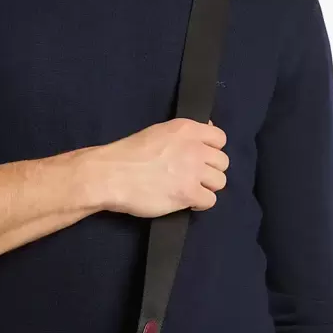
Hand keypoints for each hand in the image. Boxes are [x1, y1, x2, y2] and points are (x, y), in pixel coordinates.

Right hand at [96, 117, 228, 217]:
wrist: (110, 174)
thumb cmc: (127, 154)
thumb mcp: (158, 132)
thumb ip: (183, 136)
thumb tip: (204, 137)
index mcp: (187, 129)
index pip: (220, 138)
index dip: (212, 150)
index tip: (200, 159)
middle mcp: (195, 147)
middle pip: (222, 162)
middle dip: (210, 171)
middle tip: (192, 177)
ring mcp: (193, 171)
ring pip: (220, 182)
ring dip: (206, 188)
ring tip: (188, 190)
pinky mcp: (188, 193)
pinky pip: (210, 201)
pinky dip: (199, 204)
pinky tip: (185, 201)